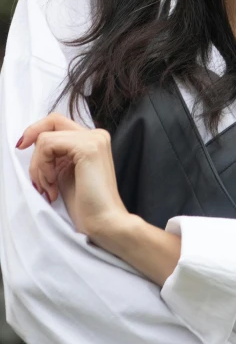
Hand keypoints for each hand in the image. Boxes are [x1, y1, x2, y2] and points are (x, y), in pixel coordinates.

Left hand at [17, 113, 128, 240]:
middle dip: (33, 143)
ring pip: (45, 137)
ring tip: (48, 188)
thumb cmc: (86, 204)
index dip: (36, 131)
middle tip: (35, 174)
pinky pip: (48, 145)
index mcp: (92, 140)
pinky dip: (43, 167)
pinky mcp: (88, 147)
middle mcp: (96, 134)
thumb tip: (30, 143)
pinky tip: (52, 185)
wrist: (104, 222)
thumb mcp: (65, 172)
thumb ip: (56, 154)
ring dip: (38, 166)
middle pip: (52, 121)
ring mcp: (93, 139)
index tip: (23, 148)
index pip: (57, 122)